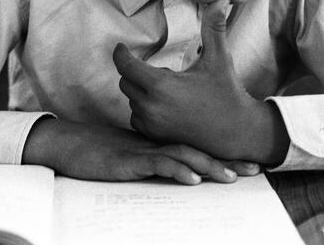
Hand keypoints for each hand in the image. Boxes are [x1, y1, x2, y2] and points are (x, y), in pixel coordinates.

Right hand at [22, 118, 260, 184]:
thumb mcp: (133, 158)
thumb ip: (154, 160)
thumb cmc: (99, 152)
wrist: (69, 144)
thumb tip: (179, 168)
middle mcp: (158, 144)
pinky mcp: (130, 161)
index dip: (223, 156)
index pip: (198, 148)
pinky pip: (157, 165)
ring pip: (183, 156)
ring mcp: (145, 152)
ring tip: (232, 177)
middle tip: (255, 170)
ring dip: (209, 167)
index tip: (247, 164)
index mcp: (162, 143)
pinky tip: (192, 179)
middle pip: (199, 151)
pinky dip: (177, 171)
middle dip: (229, 161)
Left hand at [114, 0, 289, 162]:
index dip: (120, 54)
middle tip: (164, 70)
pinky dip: (145, 108)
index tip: (121, 47)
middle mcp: (152, 106)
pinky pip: (137, 117)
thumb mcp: (219, 59)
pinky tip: (166, 105)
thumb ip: (214, 29)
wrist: (236, 132)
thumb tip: (221, 2)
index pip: (126, 67)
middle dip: (137, 72)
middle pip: (126, 82)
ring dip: (142, 91)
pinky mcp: (155, 136)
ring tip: (170, 90)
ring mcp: (152, 124)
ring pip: (132, 100)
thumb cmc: (226, 94)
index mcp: (162, 86)